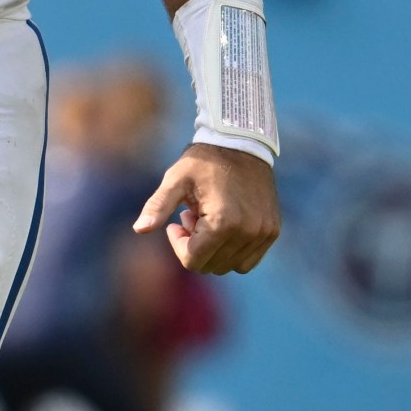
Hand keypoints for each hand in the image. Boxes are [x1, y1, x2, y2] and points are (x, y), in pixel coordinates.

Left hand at [133, 143, 279, 273]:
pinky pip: (249, 260)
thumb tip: (138, 229)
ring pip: (230, 266)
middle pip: (211, 266)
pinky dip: (232, 251)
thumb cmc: (203, 161)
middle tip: (191, 217)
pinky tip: (223, 224)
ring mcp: (264, 233)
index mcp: (222, 223)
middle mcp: (248, 232)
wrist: (240, 144)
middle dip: (195, 246)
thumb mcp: (175, 180)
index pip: (193, 261)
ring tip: (207, 218)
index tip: (176, 222)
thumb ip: (157, 206)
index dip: (178, 244)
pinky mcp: (272, 231)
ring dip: (214, 249)